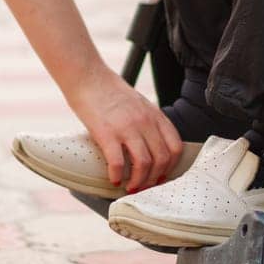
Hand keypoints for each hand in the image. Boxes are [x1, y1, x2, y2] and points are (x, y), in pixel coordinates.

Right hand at [69, 71, 183, 192]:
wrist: (88, 76)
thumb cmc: (110, 91)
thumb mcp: (139, 104)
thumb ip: (147, 122)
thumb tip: (149, 145)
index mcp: (155, 115)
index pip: (175, 147)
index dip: (171, 167)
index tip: (161, 176)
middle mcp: (145, 122)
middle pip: (162, 159)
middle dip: (154, 179)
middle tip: (144, 187)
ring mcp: (127, 127)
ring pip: (144, 164)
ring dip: (138, 182)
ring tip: (130, 187)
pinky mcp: (107, 132)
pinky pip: (117, 162)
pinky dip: (116, 175)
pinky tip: (113, 179)